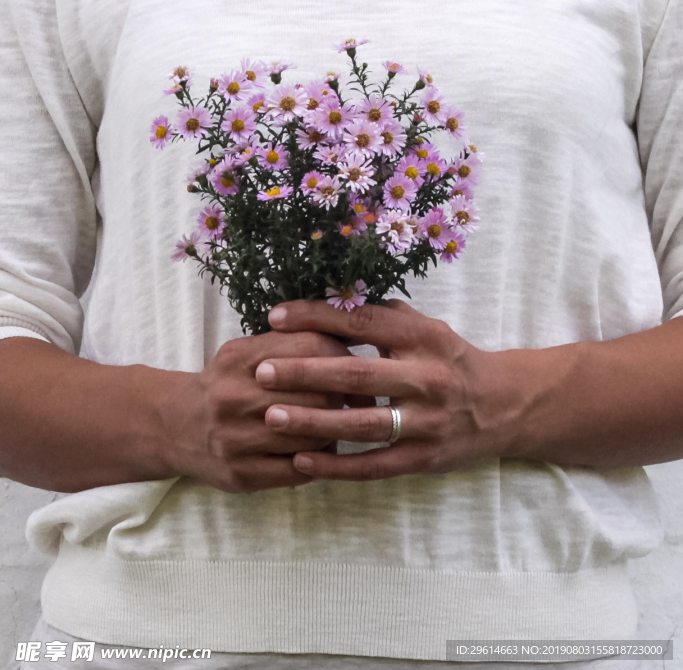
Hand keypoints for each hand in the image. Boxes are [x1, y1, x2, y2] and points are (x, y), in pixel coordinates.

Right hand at [161, 329, 376, 493]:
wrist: (175, 426)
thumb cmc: (227, 383)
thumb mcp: (249, 351)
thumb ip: (293, 342)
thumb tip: (353, 339)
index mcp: (240, 358)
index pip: (309, 348)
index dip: (342, 357)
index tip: (359, 366)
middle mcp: (234, 397)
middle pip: (316, 394)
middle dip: (344, 396)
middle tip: (361, 398)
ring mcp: (236, 439)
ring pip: (312, 436)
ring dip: (334, 431)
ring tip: (342, 424)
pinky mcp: (241, 474)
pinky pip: (298, 470)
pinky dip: (318, 461)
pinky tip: (320, 450)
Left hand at [257, 299, 522, 480]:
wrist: (504, 406)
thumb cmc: (451, 360)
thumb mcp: (427, 328)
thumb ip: (383, 317)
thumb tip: (331, 297)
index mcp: (423, 338)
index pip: (363, 323)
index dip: (318, 317)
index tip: (276, 316)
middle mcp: (427, 378)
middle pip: (358, 375)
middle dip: (305, 372)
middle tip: (261, 371)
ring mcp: (426, 422)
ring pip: (362, 425)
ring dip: (313, 421)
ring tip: (271, 416)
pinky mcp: (424, 459)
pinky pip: (374, 466)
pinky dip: (336, 466)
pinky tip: (301, 461)